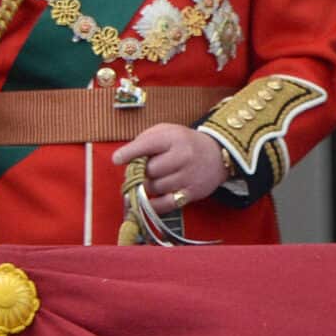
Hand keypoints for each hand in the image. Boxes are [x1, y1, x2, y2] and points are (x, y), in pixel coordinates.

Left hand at [111, 123, 229, 206]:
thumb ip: (145, 140)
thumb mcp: (167, 131)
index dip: (130, 153)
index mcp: (174, 138)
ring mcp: (189, 176)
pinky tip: (150, 199)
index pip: (148, 145)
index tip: (117, 159)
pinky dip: (153, 204)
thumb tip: (123, 158)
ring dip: (149, 186)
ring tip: (155, 178)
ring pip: (155, 187)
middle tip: (143, 170)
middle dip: (142, 172)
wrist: (217, 154)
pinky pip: (165, 204)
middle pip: (150, 170)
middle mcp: (183, 156)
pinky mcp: (192, 193)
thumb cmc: (185, 142)